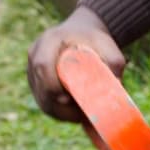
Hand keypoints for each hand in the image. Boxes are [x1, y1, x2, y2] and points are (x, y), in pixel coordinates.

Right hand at [27, 7, 127, 121]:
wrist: (81, 34)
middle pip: (41, 88)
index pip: (43, 65)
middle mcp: (35, 54)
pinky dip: (60, 112)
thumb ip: (113, 62)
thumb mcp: (107, 46)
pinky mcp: (36, 83)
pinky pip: (45, 103)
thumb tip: (117, 86)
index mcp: (49, 41)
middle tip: (82, 114)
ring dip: (62, 112)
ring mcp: (32, 70)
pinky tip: (77, 114)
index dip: (52, 86)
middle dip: (60, 106)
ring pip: (42, 100)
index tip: (68, 99)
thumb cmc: (95, 41)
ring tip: (83, 115)